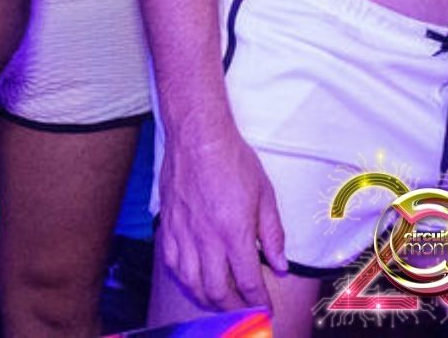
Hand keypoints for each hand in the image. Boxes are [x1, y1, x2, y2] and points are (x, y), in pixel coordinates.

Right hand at [157, 124, 287, 310]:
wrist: (198, 138)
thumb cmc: (233, 161)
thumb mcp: (265, 195)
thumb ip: (273, 234)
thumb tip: (280, 264)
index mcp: (234, 233)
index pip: (248, 281)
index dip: (258, 301)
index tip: (266, 309)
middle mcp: (206, 240)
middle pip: (217, 291)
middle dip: (234, 308)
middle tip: (245, 310)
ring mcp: (183, 235)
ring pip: (192, 284)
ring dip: (208, 299)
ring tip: (222, 301)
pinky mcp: (167, 228)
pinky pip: (172, 266)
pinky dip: (185, 281)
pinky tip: (194, 281)